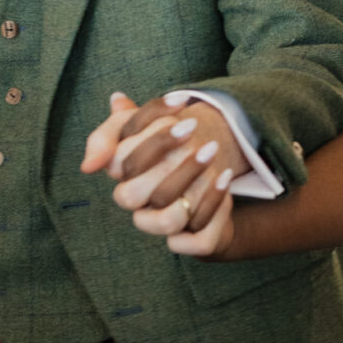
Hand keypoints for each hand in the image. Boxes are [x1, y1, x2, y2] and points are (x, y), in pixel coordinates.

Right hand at [82, 91, 244, 251]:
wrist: (212, 189)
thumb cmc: (175, 154)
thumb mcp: (153, 128)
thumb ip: (132, 115)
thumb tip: (116, 99)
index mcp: (125, 179)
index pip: (124, 161)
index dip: (154, 138)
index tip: (184, 112)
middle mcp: (139, 207)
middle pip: (138, 194)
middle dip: (176, 166)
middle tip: (206, 143)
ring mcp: (163, 228)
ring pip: (169, 219)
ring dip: (196, 188)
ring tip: (218, 161)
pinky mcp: (191, 243)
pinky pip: (197, 239)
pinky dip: (214, 208)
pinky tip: (226, 180)